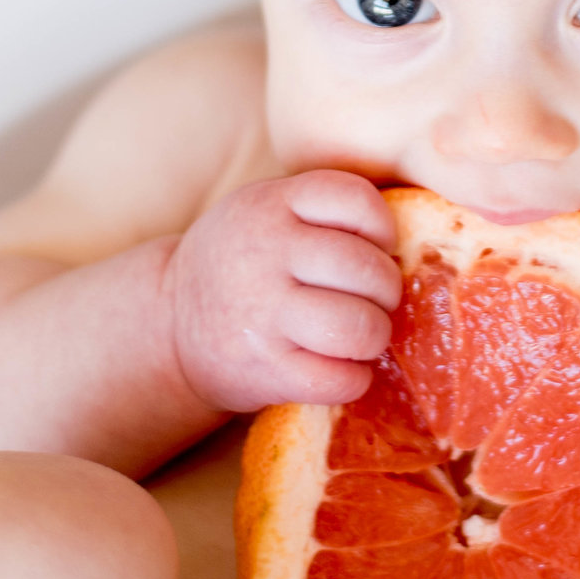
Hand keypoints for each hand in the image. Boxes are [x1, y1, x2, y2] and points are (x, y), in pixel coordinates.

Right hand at [169, 171, 400, 413]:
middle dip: (386, 291)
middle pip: (366, 269)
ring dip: (374, 336)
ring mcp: (262, 313)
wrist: (170, 327)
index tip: (376, 247)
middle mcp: (264, 253)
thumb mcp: (264, 210)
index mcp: (271, 204)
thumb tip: (409, 240)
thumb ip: (320, 211)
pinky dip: (355, 379)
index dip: (382, 227)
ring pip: (360, 326)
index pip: (355, 199)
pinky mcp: (265, 370)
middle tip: (372, 301)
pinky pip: (342, 378)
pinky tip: (340, 369)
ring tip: (360, 336)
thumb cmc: (242, 263)